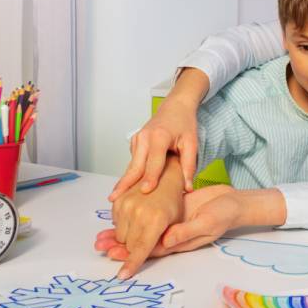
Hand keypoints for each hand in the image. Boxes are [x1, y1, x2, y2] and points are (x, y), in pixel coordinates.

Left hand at [95, 184, 234, 265]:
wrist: (232, 201)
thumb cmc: (224, 213)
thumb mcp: (207, 222)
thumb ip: (186, 231)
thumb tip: (166, 239)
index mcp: (179, 241)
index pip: (151, 251)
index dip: (134, 258)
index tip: (118, 267)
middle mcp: (170, 234)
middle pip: (141, 243)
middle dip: (119, 246)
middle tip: (100, 246)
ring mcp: (168, 222)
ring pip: (140, 231)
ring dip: (121, 234)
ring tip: (100, 237)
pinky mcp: (168, 210)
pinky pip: (147, 217)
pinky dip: (131, 217)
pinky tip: (118, 215)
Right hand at [97, 158, 184, 278]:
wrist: (165, 175)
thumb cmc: (173, 201)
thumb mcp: (174, 222)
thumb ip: (163, 240)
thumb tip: (147, 254)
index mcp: (156, 220)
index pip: (140, 249)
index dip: (131, 265)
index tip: (122, 276)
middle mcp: (139, 212)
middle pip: (128, 245)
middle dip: (135, 248)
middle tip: (145, 237)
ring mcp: (127, 205)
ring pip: (120, 235)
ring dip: (128, 237)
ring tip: (142, 224)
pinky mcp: (119, 200)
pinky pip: (115, 223)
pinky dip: (123, 224)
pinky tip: (135, 216)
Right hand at [108, 69, 208, 200]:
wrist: (175, 107)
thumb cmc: (184, 124)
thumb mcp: (191, 143)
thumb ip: (189, 166)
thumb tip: (188, 188)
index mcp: (159, 136)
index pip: (154, 161)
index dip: (150, 177)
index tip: (145, 191)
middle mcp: (144, 138)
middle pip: (135, 165)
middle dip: (125, 183)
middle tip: (115, 199)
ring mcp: (137, 140)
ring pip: (132, 165)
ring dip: (125, 181)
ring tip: (116, 198)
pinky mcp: (135, 143)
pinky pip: (133, 162)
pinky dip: (131, 174)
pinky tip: (128, 188)